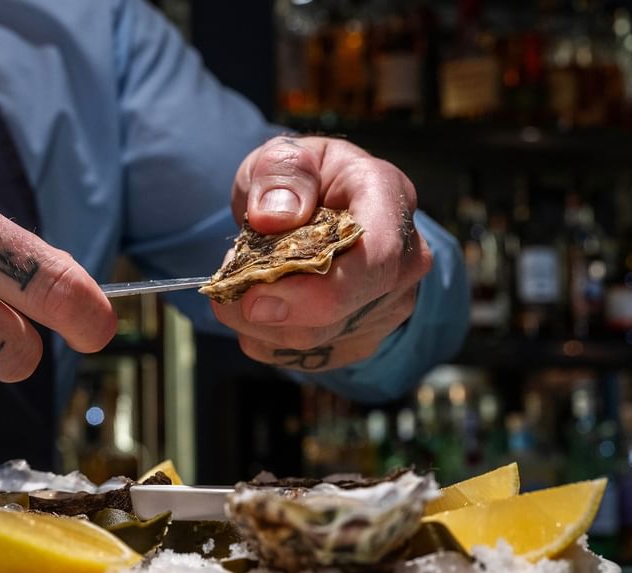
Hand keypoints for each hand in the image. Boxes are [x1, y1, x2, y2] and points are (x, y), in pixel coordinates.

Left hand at [215, 136, 431, 371]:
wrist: (317, 210)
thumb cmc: (302, 181)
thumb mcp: (283, 156)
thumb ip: (280, 175)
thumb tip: (273, 217)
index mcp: (389, 200)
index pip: (378, 258)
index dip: (320, 288)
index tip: (256, 296)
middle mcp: (403, 261)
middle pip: (342, 310)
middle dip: (272, 308)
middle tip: (228, 290)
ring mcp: (385, 306)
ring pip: (313, 339)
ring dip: (257, 321)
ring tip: (239, 283)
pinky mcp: (357, 339)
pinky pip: (299, 356)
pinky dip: (262, 336)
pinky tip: (256, 305)